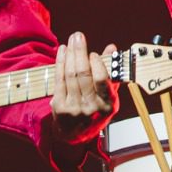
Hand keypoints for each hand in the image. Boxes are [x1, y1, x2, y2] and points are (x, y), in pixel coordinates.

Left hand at [50, 31, 117, 145]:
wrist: (76, 135)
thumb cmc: (95, 111)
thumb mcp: (108, 95)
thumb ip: (111, 71)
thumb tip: (112, 48)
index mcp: (107, 105)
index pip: (102, 80)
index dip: (96, 63)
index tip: (93, 53)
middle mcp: (91, 108)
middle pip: (83, 74)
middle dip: (80, 52)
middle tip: (78, 36)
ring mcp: (74, 108)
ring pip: (70, 75)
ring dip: (70, 54)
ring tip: (71, 41)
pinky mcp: (60, 107)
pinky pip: (59, 80)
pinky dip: (60, 63)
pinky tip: (63, 52)